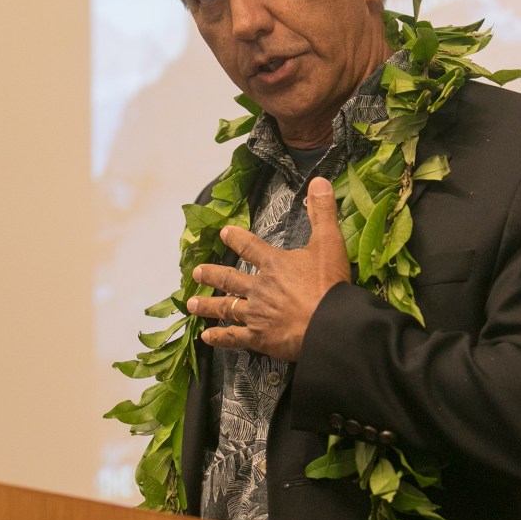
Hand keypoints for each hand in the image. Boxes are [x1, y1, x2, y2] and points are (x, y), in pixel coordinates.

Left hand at [187, 176, 350, 360]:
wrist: (329, 324)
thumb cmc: (329, 284)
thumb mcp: (329, 242)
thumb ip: (322, 212)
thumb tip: (318, 181)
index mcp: (273, 264)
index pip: (250, 246)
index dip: (236, 238)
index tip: (223, 233)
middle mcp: (258, 287)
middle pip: (229, 279)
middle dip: (212, 274)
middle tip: (196, 272)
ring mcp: (256, 314)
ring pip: (225, 308)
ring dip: (207, 305)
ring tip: (191, 303)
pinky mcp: (258, 338)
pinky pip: (233, 337)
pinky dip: (219, 338)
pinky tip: (206, 337)